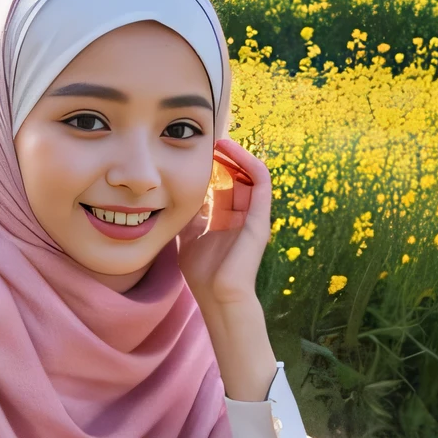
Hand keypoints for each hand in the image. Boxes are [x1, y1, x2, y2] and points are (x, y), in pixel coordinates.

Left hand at [177, 137, 271, 313]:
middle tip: (209, 142)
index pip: (223, 187)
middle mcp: (242, 216)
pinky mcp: (261, 216)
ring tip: (220, 141)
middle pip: (237, 178)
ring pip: (251, 175)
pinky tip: (231, 150)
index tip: (199, 154)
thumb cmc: (204, 274)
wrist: (218, 295)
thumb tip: (176, 200)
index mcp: (227, 221)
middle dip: (224, 158)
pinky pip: (261, 180)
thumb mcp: (188, 238)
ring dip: (237, 155)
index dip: (213, 169)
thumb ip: (188, 219)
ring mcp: (253, 216)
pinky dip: (249, 162)